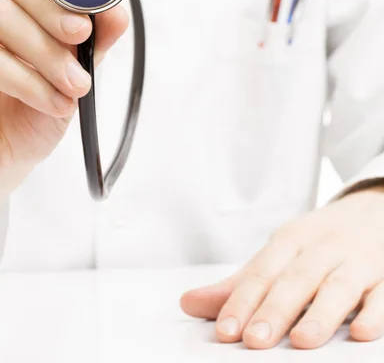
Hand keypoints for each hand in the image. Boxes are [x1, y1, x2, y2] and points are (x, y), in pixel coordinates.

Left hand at [180, 187, 383, 348]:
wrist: (372, 210)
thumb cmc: (316, 242)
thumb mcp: (278, 254)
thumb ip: (238, 285)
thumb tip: (188, 303)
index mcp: (289, 241)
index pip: (261, 273)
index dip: (241, 301)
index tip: (225, 331)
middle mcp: (320, 248)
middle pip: (295, 280)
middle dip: (274, 310)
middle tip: (254, 341)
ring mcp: (356, 260)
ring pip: (338, 286)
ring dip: (320, 314)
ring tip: (302, 342)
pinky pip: (382, 294)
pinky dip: (374, 312)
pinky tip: (362, 332)